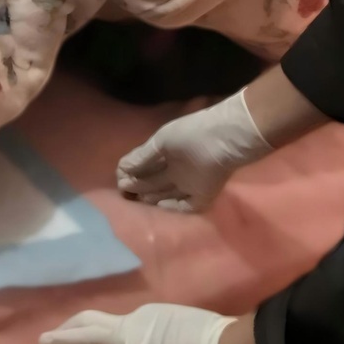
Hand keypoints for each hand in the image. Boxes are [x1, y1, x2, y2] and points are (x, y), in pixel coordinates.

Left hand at [38, 304, 238, 343]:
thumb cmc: (223, 343)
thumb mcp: (192, 332)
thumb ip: (176, 339)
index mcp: (152, 318)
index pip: (118, 329)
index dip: (99, 336)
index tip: (86, 342)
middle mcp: (136, 325)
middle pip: (95, 324)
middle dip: (71, 329)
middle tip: (52, 334)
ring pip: (88, 338)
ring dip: (63, 340)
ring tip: (43, 343)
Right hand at [116, 88, 273, 212]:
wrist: (223, 139)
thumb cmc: (190, 134)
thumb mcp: (160, 142)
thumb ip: (141, 157)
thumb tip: (121, 170)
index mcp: (169, 153)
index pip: (147, 166)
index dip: (133, 173)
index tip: (121, 178)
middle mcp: (179, 170)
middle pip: (156, 182)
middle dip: (140, 187)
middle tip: (125, 192)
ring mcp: (192, 184)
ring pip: (168, 195)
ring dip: (153, 198)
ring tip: (138, 199)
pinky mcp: (203, 196)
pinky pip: (187, 206)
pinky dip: (173, 208)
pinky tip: (159, 206)